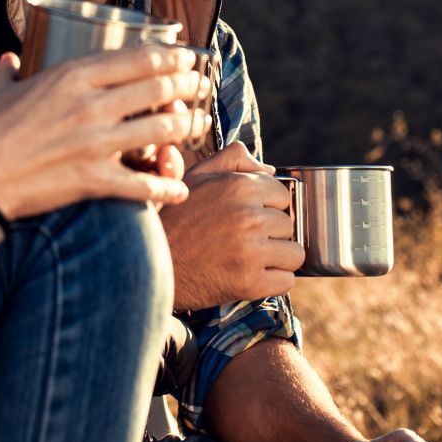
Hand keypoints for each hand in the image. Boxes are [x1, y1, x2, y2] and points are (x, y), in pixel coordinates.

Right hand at [0, 46, 207, 219]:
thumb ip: (7, 72)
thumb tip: (10, 60)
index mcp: (69, 77)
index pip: (135, 59)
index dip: (169, 56)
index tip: (185, 55)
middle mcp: (90, 106)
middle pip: (157, 90)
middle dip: (188, 85)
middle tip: (202, 85)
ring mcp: (95, 144)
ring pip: (161, 131)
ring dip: (186, 127)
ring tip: (198, 123)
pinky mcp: (94, 181)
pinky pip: (143, 185)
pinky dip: (166, 188)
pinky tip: (179, 189)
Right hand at [157, 142, 303, 308]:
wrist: (147, 265)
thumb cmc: (174, 218)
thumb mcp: (197, 176)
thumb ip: (235, 159)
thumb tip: (270, 171)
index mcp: (239, 186)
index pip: (282, 194)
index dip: (266, 206)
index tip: (246, 217)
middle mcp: (249, 216)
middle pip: (288, 224)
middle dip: (271, 232)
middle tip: (242, 240)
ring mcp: (251, 251)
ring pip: (294, 253)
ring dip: (277, 258)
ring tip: (249, 258)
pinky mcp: (250, 282)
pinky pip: (287, 280)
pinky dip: (273, 281)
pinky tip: (250, 276)